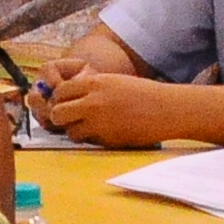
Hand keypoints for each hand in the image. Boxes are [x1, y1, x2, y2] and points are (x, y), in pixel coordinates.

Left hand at [35, 65, 169, 147]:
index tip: (65, 103)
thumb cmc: (143, 94)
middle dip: (60, 117)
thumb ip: (92, 88)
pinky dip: (92, 139)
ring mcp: (99, 122)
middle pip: (58, 112)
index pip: (60, 91)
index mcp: (94, 83)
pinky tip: (104, 132)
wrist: (166, 109)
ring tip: (88, 127)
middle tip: (69, 118)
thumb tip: (69, 97)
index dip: (60, 99)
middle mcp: (92, 101)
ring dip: (76, 130)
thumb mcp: (114, 82)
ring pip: (70, 131)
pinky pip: (88, 141)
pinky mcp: (107, 138)